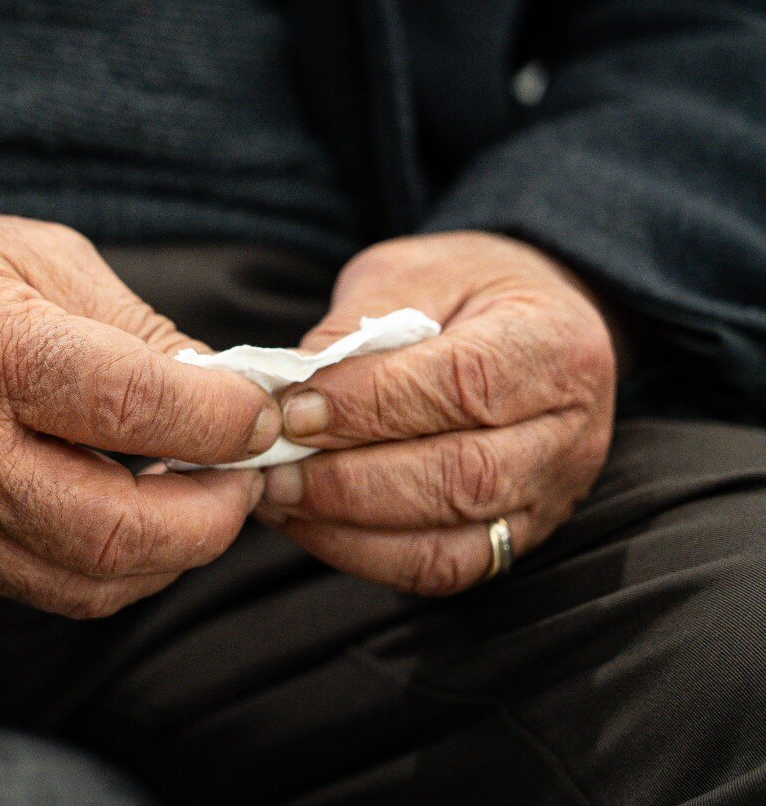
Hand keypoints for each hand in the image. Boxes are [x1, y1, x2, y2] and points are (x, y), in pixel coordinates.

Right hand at [0, 208, 279, 616]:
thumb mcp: (34, 255)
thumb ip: (136, 329)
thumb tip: (222, 392)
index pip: (135, 410)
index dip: (226, 420)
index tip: (262, 412)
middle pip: (118, 530)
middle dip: (215, 516)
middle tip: (245, 474)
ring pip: (90, 580)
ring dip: (171, 551)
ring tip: (199, 495)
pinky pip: (49, 587)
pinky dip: (115, 565)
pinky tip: (135, 515)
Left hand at [254, 231, 616, 594]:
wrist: (532, 319)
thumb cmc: (467, 290)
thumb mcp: (413, 273)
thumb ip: (359, 325)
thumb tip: (292, 389)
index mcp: (554, 344)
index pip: (462, 385)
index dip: (370, 406)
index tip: (295, 411)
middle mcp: (568, 432)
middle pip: (461, 476)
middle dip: (350, 480)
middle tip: (273, 469)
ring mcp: (549, 495)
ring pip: (452, 539)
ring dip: (349, 526)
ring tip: (280, 499)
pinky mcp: (519, 536)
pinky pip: (444, 568)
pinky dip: (368, 555)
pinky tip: (312, 524)